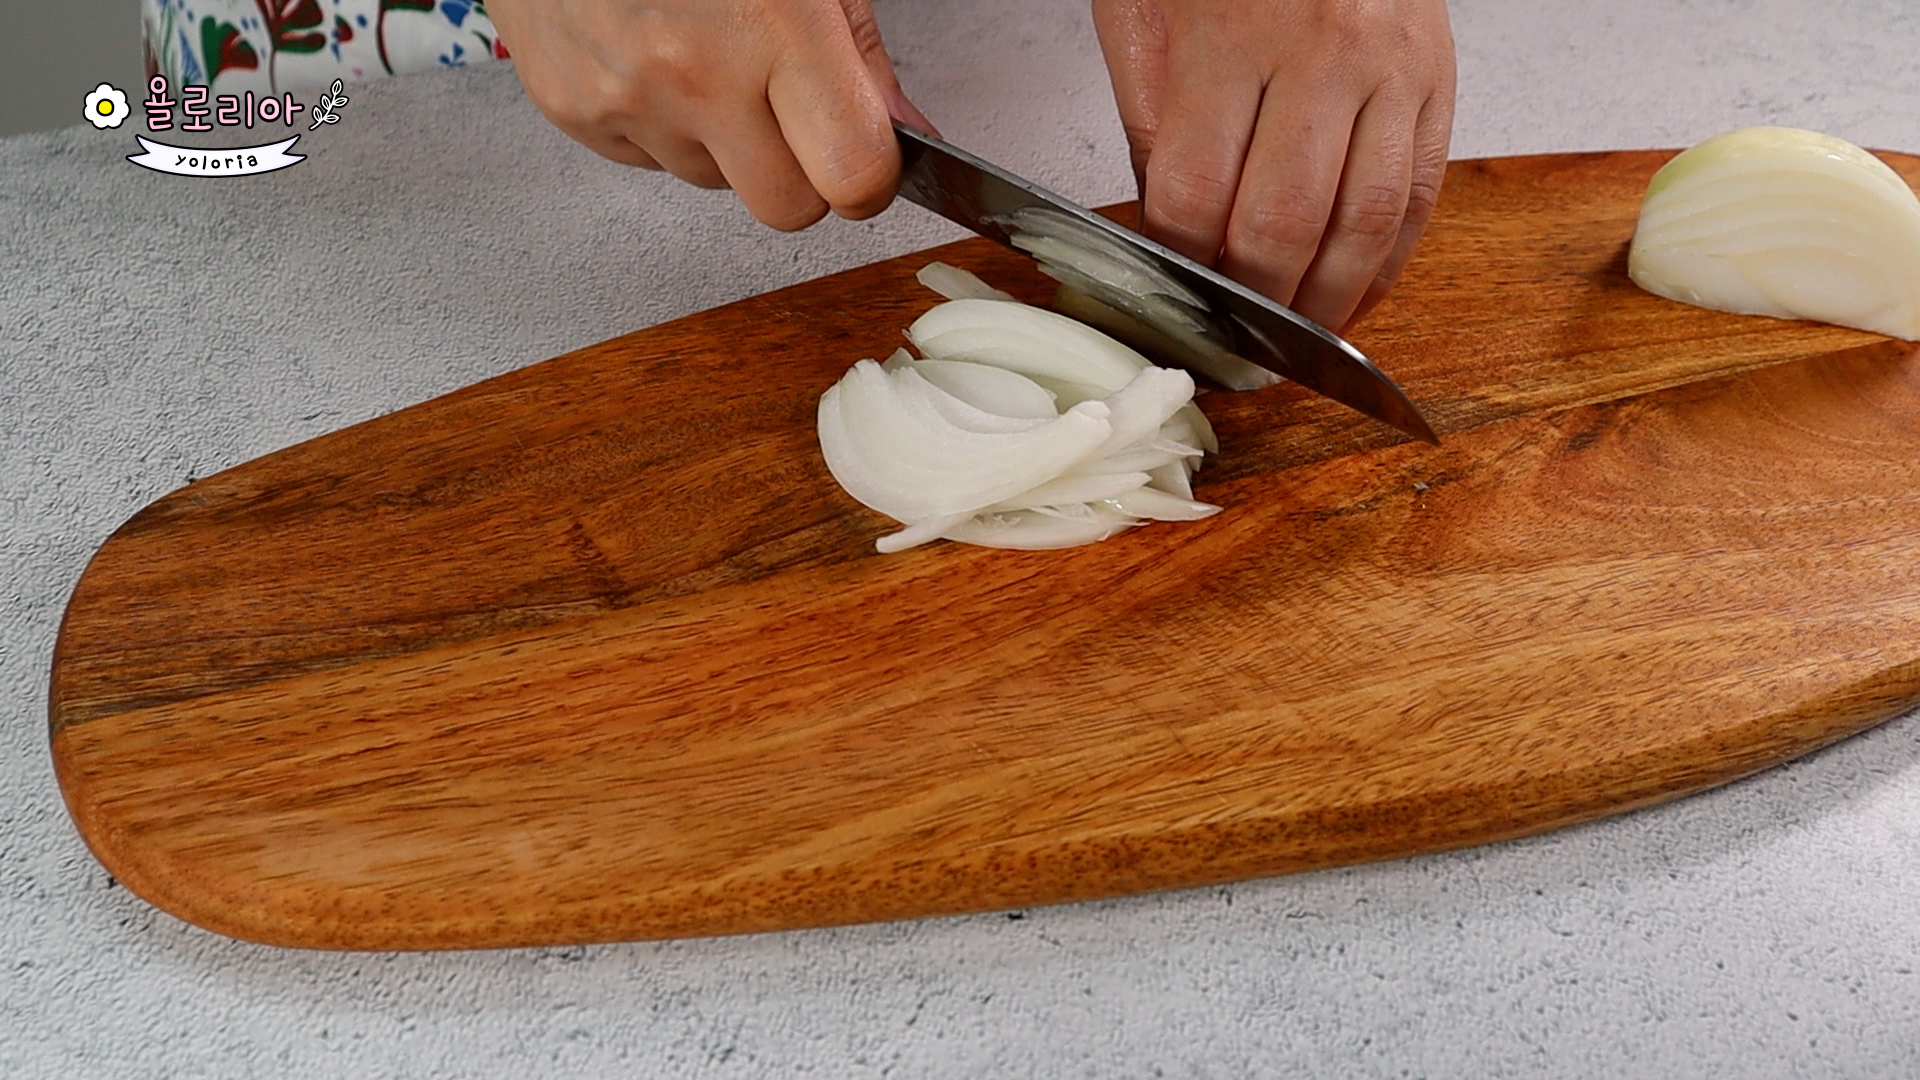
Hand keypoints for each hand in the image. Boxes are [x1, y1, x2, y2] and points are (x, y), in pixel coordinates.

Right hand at [487, 0, 934, 229]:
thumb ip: (862, 59)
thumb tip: (905, 136)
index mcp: (772, 26)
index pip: (853, 176)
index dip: (870, 178)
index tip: (868, 158)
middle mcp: (695, 74)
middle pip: (787, 208)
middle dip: (802, 175)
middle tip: (790, 109)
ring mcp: (627, 101)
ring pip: (717, 186)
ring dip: (727, 145)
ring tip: (706, 57)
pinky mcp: (576, 114)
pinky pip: (652, 163)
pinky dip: (666, 126)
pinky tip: (657, 58)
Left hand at [1091, 0, 1454, 330]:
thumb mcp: (1145, 10)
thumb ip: (1151, 119)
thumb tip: (1164, 232)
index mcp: (1231, 34)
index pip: (1192, 195)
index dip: (1175, 269)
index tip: (1166, 304)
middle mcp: (1323, 53)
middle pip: (1280, 224)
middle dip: (1251, 304)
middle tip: (1230, 346)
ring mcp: (1393, 69)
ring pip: (1363, 225)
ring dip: (1326, 304)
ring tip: (1294, 346)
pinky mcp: (1439, 81)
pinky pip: (1419, 198)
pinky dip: (1388, 265)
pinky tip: (1356, 300)